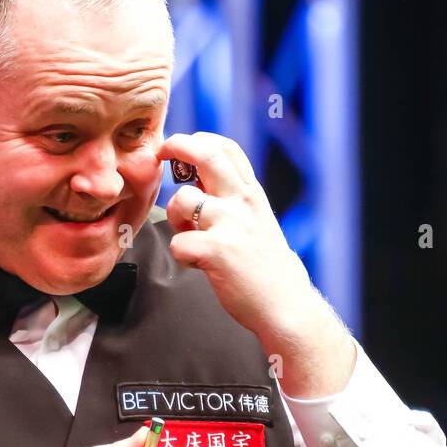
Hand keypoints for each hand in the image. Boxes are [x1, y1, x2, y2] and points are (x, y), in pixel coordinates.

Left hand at [157, 132, 354, 396]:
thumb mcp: (258, 224)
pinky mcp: (216, 251)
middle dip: (176, 146)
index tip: (181, 146)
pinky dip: (181, 256)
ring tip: (190, 236)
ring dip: (175, 218)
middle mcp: (243, 202)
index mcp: (253, 195)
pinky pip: (178, 243)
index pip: (226, 148)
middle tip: (161, 153)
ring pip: (180, 201)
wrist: (286, 306)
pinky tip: (198, 266)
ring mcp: (229, 224)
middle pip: (205, 154)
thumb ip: (233, 203)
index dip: (199, 140)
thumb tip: (198, 186)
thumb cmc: (267, 270)